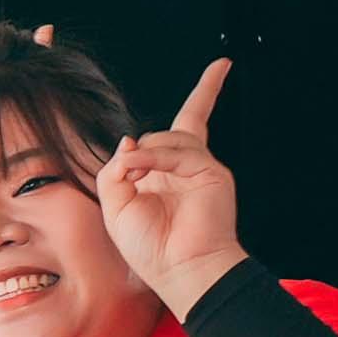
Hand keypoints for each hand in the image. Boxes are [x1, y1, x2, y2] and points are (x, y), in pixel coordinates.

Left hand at [93, 57, 245, 315]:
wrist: (181, 270)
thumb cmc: (149, 248)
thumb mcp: (114, 206)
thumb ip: (114, 170)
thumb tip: (130, 141)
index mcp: (164, 175)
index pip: (180, 128)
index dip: (206, 93)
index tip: (223, 66)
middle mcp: (185, 169)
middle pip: (171, 130)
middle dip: (142, 152)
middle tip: (130, 180)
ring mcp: (201, 169)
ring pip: (169, 138)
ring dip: (145, 155)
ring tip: (135, 178)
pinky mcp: (212, 172)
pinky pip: (179, 150)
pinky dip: (155, 157)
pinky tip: (141, 169)